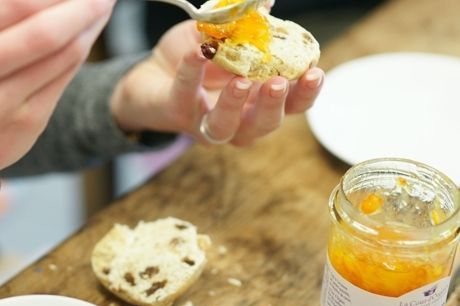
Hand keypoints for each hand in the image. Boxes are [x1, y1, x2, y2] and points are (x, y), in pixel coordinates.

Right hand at [0, 0, 114, 184]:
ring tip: (102, 7)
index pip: (16, 1)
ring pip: (62, 54)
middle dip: (83, 6)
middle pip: (43, 31)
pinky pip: (65, 77)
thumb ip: (3, 9)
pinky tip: (90, 34)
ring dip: (90, 26)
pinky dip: (83, 49)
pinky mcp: (25, 121)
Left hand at [110, 20, 323, 145]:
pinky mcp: (176, 113)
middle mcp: (238, 120)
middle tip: (277, 83)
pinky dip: (192, 74)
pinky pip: (185, 96)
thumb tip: (267, 3)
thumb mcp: (227, 39)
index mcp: (258, 101)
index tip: (314, 72)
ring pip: (225, 127)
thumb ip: (247, 27)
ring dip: (235, 105)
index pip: (292, 106)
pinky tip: (198, 52)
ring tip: (240, 81)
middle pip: (263, 124)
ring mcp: (206, 122)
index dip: (305, 93)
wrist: (156, 72)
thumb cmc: (200, 59)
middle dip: (274, 105)